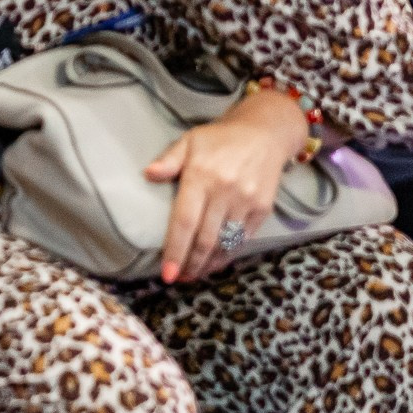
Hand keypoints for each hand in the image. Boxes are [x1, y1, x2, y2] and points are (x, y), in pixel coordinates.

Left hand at [144, 87, 307, 283]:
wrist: (264, 134)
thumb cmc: (220, 139)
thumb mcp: (190, 141)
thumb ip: (169, 160)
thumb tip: (148, 174)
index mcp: (201, 176)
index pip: (185, 220)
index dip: (176, 250)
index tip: (167, 272)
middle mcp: (225, 191)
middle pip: (205, 239)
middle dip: (191, 264)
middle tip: (179, 278)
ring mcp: (246, 202)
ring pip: (225, 243)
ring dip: (208, 264)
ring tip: (194, 275)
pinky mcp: (263, 209)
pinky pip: (243, 239)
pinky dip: (228, 254)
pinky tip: (216, 262)